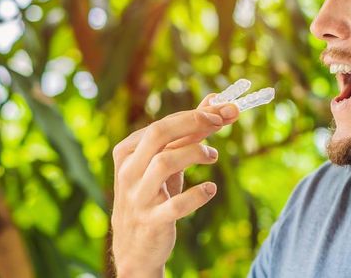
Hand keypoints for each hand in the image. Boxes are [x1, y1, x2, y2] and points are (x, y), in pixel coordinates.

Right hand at [110, 94, 239, 276]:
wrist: (134, 248)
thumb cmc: (152, 196)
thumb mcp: (164, 164)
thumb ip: (187, 134)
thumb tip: (214, 101)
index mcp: (127, 152)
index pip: (161, 125)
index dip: (194, 115)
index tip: (223, 110)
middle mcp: (128, 172)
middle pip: (158, 134)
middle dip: (193, 123)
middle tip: (220, 121)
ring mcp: (138, 197)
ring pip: (164, 163)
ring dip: (195, 153)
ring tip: (212, 155)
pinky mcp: (152, 221)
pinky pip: (175, 205)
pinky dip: (197, 195)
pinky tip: (210, 189)